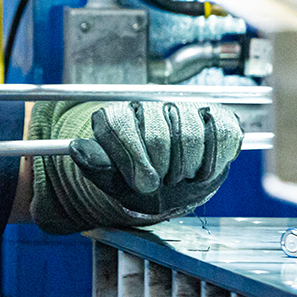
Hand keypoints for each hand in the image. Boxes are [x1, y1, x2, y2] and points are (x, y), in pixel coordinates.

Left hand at [28, 100, 242, 233]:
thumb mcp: (112, 180)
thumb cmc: (138, 183)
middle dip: (161, 169)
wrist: (172, 189)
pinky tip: (203, 170)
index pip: (121, 124)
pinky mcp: (214, 117)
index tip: (140, 182)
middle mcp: (150, 107)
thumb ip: (95, 165)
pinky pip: (221, 132)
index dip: (132, 157)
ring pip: (190, 135)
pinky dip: (214, 159)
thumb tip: (76, 147)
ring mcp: (183, 109)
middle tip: (161, 182)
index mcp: (119, 118)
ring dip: (187, 168)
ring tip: (179, 177)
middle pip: (157, 134)